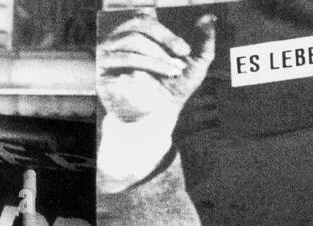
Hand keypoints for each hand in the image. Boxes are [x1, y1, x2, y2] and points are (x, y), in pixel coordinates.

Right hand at [96, 14, 215, 192]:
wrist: (156, 121)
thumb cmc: (173, 90)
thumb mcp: (195, 65)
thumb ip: (205, 41)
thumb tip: (209, 16)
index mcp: (137, 34)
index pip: (144, 17)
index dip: (165, 29)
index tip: (186, 48)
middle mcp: (118, 42)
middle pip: (138, 25)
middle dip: (164, 38)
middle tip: (184, 53)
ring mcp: (107, 57)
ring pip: (132, 43)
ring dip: (157, 56)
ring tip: (174, 71)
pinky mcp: (103, 75)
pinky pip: (123, 62)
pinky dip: (146, 67)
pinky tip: (159, 78)